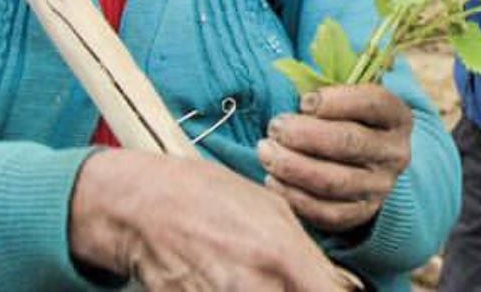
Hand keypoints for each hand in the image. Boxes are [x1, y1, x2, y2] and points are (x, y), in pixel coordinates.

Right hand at [68, 149, 350, 289]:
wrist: (143, 207)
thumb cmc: (210, 198)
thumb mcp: (271, 209)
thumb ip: (306, 254)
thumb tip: (337, 286)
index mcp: (280, 254)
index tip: (330, 289)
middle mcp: (254, 286)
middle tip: (284, 279)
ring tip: (250, 276)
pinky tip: (226, 282)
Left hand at [259, 85, 413, 235]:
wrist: (366, 164)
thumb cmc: (348, 120)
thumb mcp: (351, 99)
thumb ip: (331, 89)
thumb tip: (298, 83)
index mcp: (398, 117)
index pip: (373, 103)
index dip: (337, 100)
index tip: (303, 101)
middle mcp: (395, 153)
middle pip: (349, 142)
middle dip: (304, 134)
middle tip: (274, 126)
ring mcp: (380, 187)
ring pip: (334, 181)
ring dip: (292, 166)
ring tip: (265, 152)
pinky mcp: (361, 213)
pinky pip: (326, 212)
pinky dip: (294, 197)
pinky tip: (272, 180)